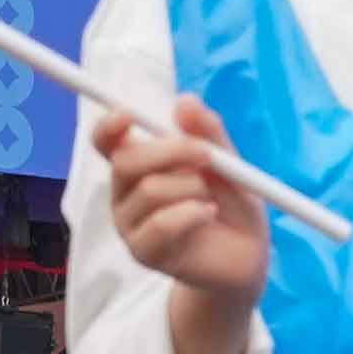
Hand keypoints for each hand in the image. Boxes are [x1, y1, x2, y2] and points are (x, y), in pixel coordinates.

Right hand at [92, 93, 269, 315]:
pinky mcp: (142, 252)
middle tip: (207, 154)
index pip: (106, 141)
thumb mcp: (228, 160)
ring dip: (192, 187)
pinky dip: (193, 214)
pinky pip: (161, 224)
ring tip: (210, 198)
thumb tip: (184, 101)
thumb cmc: (231, 201)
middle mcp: (125, 192)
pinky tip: (208, 214)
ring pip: (150, 190)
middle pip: (124, 161)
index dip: (108, 126)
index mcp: (138, 163)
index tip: (128, 115)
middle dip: (171, 151)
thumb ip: (208, 132)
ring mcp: (129, 224)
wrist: (246, 251)